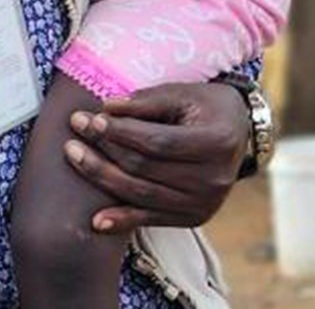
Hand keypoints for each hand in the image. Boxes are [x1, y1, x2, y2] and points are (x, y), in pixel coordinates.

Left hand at [61, 82, 248, 232]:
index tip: (91, 118)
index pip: (157, 142)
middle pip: (145, 169)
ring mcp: (204, 203)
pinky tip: (96, 219)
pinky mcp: (194, 218)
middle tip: (76, 130)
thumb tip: (106, 107)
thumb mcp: (185, 93)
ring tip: (74, 156)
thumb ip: (147, 101)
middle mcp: (213, 179)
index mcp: (216, 142)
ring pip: (141, 194)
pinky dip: (122, 220)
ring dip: (102, 177)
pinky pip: (151, 220)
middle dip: (105, 149)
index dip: (121, 132)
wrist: (240, 134)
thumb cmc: (209, 107)